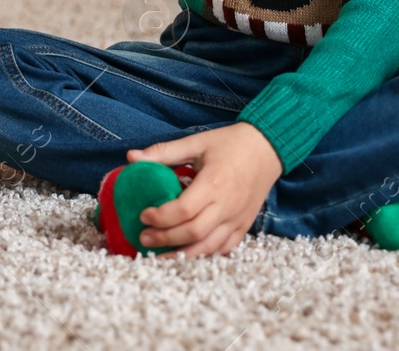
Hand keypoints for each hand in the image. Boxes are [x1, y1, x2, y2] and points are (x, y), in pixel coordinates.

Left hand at [127, 121, 283, 257]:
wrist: (267, 148)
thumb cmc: (230, 143)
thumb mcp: (196, 142)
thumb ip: (163, 152)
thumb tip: (131, 157)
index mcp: (214, 183)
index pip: (183, 210)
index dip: (160, 217)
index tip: (143, 215)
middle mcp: (227, 205)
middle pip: (193, 233)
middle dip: (165, 239)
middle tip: (143, 238)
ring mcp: (238, 219)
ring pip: (208, 247)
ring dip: (181, 255)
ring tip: (159, 255)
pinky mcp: (244, 226)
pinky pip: (223, 248)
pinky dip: (204, 254)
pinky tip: (186, 253)